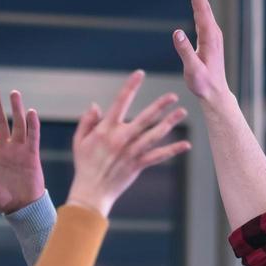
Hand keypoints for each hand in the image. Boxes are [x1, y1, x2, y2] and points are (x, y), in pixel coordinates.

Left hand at [0, 86, 44, 213]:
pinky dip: (32, 125)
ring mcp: (19, 150)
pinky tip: (31, 112)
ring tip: (14, 93)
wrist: (22, 208)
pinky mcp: (32, 155)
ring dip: (16, 109)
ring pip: (17, 124)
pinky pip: (32, 137)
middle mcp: (5, 149)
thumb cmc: (1, 200)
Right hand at [66, 70, 189, 216]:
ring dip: (169, 123)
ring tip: (182, 112)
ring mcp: (131, 152)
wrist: (91, 191)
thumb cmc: (84, 165)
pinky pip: (158, 156)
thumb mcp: (79, 140)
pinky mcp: (138, 165)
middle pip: (144, 117)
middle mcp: (121, 138)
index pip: (120, 102)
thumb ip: (87, 121)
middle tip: (173, 95)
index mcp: (106, 129)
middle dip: (159, 105)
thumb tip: (95, 105)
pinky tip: (186, 145)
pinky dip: (172, 151)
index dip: (131, 86)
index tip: (140, 74)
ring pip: (154, 135)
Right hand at [172, 0, 234, 107]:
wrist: (215, 93)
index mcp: (209, 36)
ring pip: (204, 10)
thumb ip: (184, 50)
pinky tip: (196, 3)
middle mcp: (213, 33)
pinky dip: (198, 6)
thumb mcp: (192, 69)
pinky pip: (204, 17)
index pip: (201, 9)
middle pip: (204, 5)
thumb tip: (176, 32)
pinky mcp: (211, 40)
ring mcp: (213, 36)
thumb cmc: (203, 84)